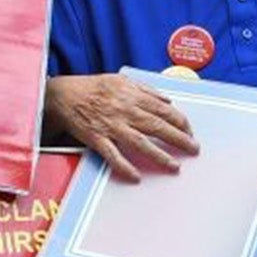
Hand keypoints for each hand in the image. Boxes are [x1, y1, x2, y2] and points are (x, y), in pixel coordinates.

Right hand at [46, 74, 197, 180]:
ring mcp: (111, 126)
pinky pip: (112, 155)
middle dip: (179, 139)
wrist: (63, 94)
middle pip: (157, 127)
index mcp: (132, 96)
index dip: (180, 122)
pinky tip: (136, 177)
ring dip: (159, 155)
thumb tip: (167, 100)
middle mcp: (125, 111)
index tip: (190, 132)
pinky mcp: (97, 139)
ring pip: (140, 143)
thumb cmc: (93, 87)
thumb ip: (146, 90)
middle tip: (193, 150)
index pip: (164, 110)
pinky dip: (124, 166)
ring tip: (174, 166)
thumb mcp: (121, 80)